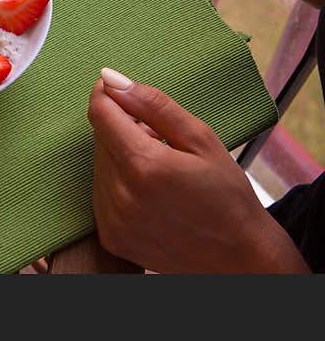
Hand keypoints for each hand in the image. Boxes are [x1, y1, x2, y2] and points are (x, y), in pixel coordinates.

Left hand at [86, 67, 308, 272]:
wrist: (240, 261)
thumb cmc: (227, 196)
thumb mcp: (200, 139)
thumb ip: (153, 105)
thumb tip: (112, 79)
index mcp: (145, 166)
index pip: (100, 114)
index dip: (106, 95)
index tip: (116, 88)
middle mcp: (121, 195)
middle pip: (100, 138)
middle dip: (122, 127)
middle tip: (158, 137)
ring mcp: (113, 220)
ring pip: (99, 164)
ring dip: (120, 155)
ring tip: (160, 167)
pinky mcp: (111, 236)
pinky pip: (101, 192)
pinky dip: (119, 183)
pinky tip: (150, 191)